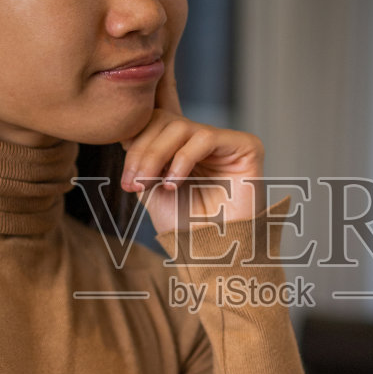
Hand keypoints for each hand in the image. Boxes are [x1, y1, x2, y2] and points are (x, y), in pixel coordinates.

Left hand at [118, 62, 264, 234]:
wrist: (211, 253)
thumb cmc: (184, 226)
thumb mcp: (150, 187)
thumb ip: (141, 159)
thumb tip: (126, 135)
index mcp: (183, 146)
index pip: (154, 123)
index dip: (134, 144)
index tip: (126, 181)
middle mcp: (203, 140)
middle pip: (165, 121)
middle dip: (143, 152)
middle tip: (133, 183)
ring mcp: (224, 142)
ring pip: (181, 127)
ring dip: (156, 155)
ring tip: (148, 185)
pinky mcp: (246, 146)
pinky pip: (206, 137)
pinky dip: (183, 159)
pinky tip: (173, 183)